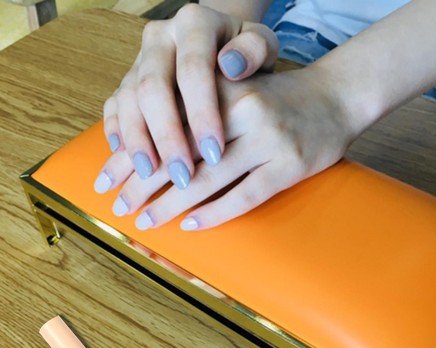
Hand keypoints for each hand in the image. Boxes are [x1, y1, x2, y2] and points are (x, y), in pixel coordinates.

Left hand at [96, 65, 359, 229]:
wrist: (335, 96)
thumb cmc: (277, 98)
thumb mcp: (236, 90)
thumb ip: (199, 110)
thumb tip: (152, 148)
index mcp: (224, 90)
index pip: (168, 126)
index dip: (135, 154)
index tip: (108, 178)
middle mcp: (245, 112)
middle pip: (183, 154)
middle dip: (144, 184)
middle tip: (119, 206)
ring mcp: (270, 140)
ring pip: (209, 179)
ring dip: (172, 205)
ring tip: (146, 221)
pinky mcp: (289, 166)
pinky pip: (244, 196)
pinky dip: (215, 213)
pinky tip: (191, 225)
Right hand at [100, 4, 277, 189]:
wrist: (223, 46)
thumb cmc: (247, 56)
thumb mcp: (262, 46)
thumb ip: (255, 51)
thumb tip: (231, 66)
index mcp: (194, 24)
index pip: (193, 69)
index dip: (202, 113)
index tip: (215, 154)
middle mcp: (160, 38)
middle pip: (152, 87)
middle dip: (167, 135)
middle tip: (182, 175)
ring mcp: (139, 60)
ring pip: (127, 99)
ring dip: (137, 140)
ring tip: (148, 175)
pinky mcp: (127, 81)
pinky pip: (113, 106)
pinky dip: (117, 132)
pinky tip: (124, 159)